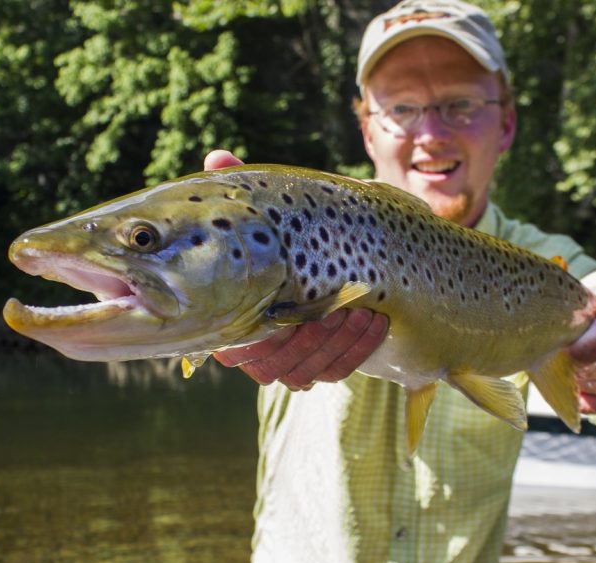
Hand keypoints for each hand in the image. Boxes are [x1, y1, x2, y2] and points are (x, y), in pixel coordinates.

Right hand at [203, 150, 389, 389]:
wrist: (347, 254)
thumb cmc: (297, 229)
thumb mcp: (275, 207)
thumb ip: (242, 186)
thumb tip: (217, 157)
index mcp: (232, 314)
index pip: (233, 347)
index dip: (257, 338)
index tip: (283, 309)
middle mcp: (256, 345)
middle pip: (271, 366)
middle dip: (308, 339)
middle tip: (340, 306)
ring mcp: (291, 360)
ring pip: (306, 372)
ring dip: (338, 343)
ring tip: (365, 309)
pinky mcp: (324, 367)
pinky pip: (337, 371)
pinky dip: (358, 349)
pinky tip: (378, 320)